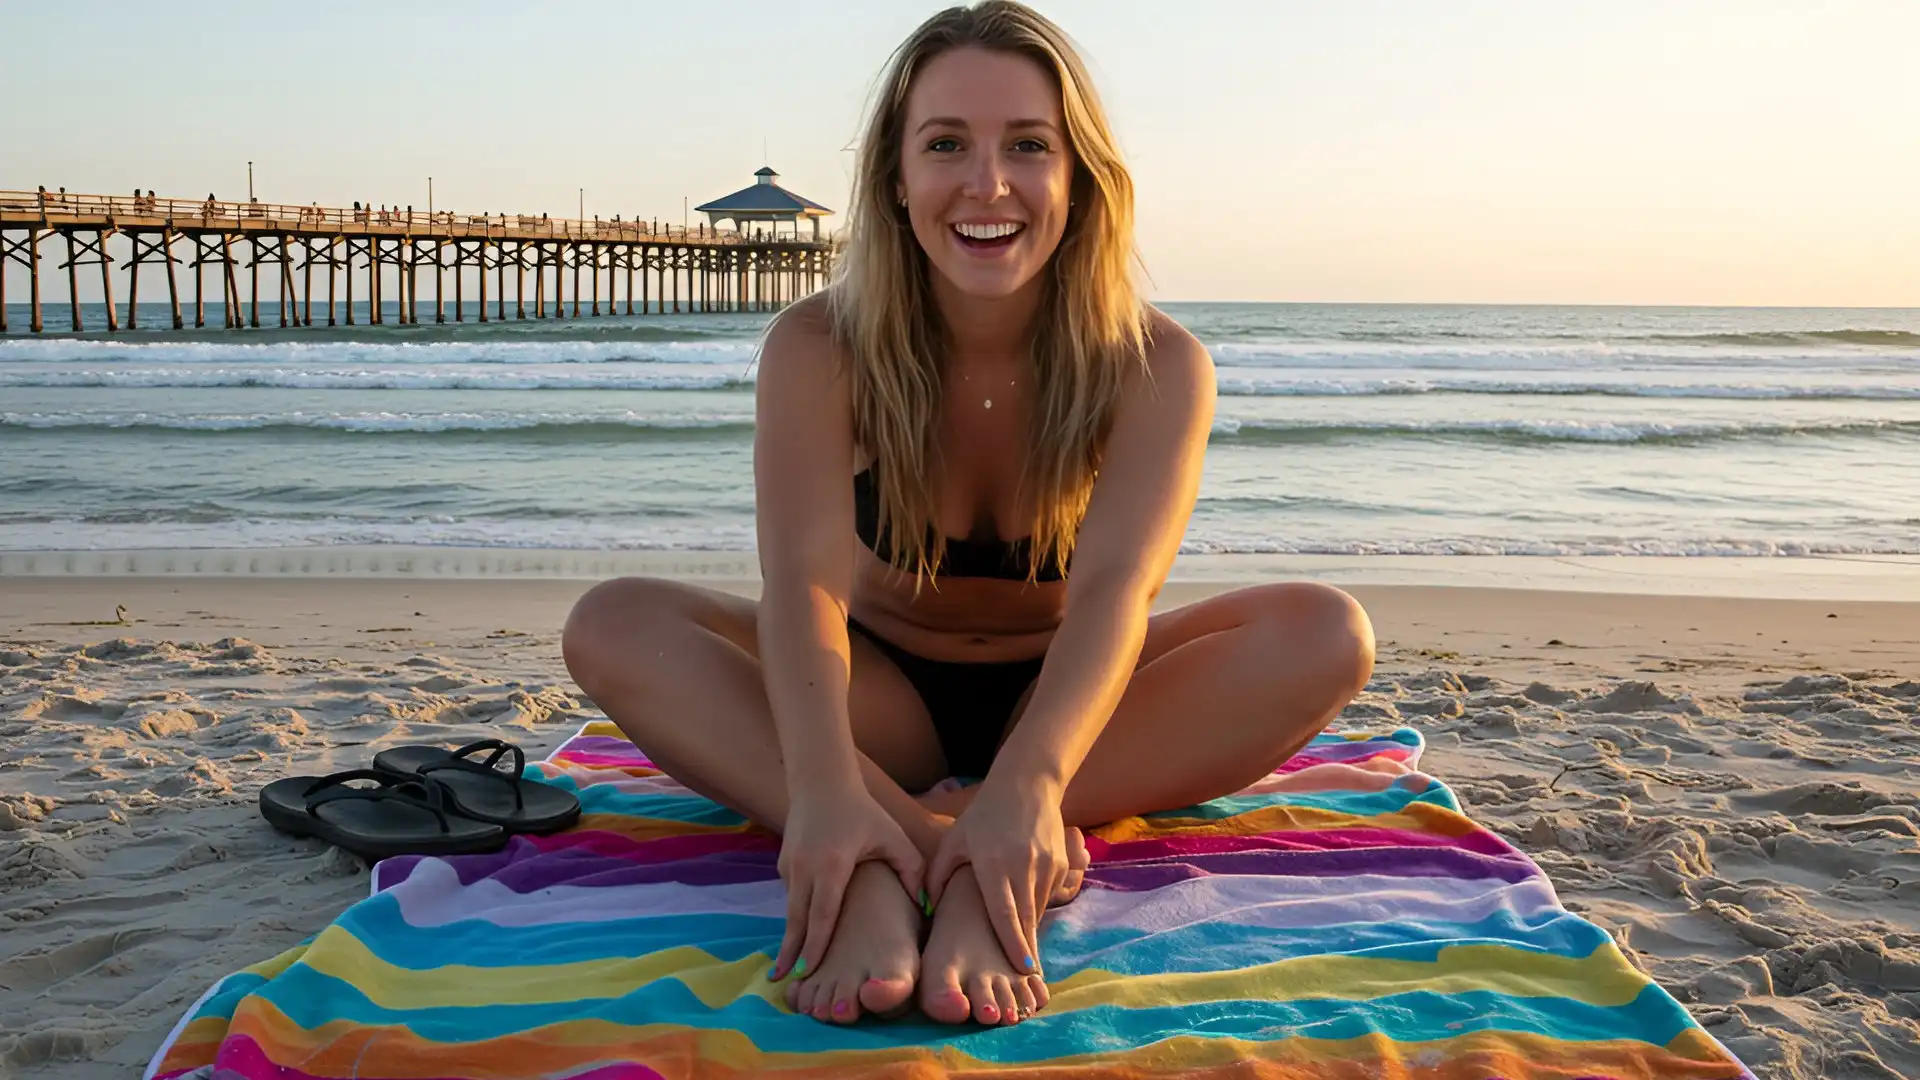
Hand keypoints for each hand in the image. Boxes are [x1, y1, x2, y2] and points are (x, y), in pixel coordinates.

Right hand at [770, 788, 924, 981]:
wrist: (821, 781)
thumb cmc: (862, 811)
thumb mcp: (892, 836)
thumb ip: (911, 869)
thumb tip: (925, 904)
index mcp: (833, 864)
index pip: (823, 913)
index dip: (817, 944)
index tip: (808, 970)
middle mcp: (806, 867)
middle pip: (797, 920)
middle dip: (792, 952)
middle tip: (785, 981)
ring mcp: (790, 865)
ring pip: (790, 910)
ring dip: (788, 938)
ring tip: (783, 968)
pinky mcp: (783, 863)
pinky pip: (790, 895)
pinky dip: (794, 915)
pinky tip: (796, 934)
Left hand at [925, 784, 1066, 976]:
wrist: (1027, 784)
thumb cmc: (984, 815)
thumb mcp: (954, 840)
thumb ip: (938, 874)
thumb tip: (925, 908)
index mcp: (994, 863)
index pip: (1005, 912)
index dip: (1012, 943)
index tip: (1021, 969)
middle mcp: (1023, 865)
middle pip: (1027, 919)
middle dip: (1027, 950)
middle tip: (1027, 979)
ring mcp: (1045, 863)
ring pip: (1039, 908)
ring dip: (1032, 930)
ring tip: (1025, 955)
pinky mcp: (1060, 861)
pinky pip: (1050, 893)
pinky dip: (1039, 905)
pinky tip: (1029, 910)